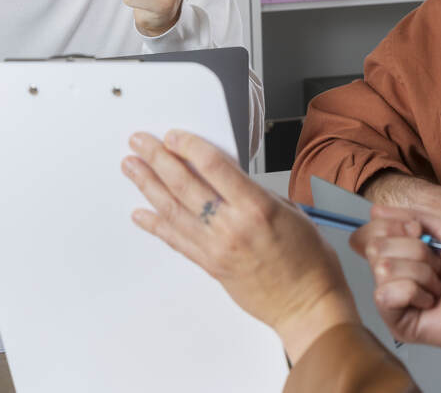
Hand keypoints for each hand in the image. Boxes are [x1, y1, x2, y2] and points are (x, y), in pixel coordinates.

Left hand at [123, 130, 359, 361]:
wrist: (308, 305)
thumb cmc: (309, 261)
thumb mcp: (290, 211)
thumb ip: (255, 193)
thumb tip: (228, 179)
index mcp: (256, 207)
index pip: (213, 166)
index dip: (189, 146)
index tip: (173, 136)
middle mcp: (231, 226)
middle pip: (185, 184)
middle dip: (158, 158)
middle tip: (140, 143)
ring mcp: (216, 248)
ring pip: (172, 210)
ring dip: (148, 185)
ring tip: (131, 168)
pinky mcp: (210, 266)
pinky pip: (176, 241)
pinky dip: (155, 225)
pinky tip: (141, 213)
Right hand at [352, 206, 440, 377]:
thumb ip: (406, 215)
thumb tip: (375, 209)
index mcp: (404, 251)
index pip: (371, 232)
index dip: (394, 225)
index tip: (420, 230)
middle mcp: (395, 274)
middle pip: (374, 246)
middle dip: (414, 248)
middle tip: (439, 263)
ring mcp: (396, 299)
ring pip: (382, 268)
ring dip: (421, 271)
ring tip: (440, 284)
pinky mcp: (398, 322)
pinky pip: (386, 294)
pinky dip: (415, 292)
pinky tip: (431, 301)